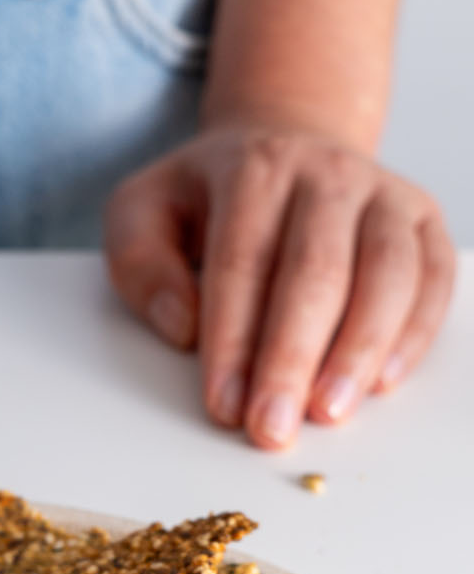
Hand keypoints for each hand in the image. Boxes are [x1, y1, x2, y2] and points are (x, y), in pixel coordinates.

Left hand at [104, 124, 454, 449]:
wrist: (288, 147)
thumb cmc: (211, 201)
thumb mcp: (145, 212)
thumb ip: (141, 264)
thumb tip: (182, 325)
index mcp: (254, 169)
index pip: (243, 263)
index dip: (233, 341)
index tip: (224, 405)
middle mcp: (326, 174)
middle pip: (316, 273)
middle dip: (292, 360)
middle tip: (273, 427)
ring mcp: (383, 195)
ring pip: (386, 274)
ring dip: (359, 351)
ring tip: (330, 412)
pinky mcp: (422, 220)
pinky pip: (432, 278)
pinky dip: (415, 332)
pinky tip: (384, 382)